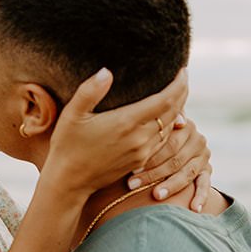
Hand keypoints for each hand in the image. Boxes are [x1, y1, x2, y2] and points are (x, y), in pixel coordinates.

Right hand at [45, 67, 200, 199]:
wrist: (70, 181)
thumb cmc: (68, 145)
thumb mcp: (72, 114)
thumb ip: (90, 91)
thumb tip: (106, 71)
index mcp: (126, 122)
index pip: (165, 100)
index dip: (179, 84)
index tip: (182, 70)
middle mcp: (139, 138)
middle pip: (173, 112)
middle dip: (182, 93)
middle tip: (182, 77)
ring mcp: (142, 152)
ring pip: (171, 127)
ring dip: (178, 110)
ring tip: (177, 94)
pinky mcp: (140, 161)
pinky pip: (163, 141)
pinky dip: (169, 126)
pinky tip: (165, 117)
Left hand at [128, 115, 212, 212]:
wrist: (176, 140)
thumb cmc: (155, 134)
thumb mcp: (157, 124)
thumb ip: (160, 119)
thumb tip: (178, 120)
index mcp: (185, 125)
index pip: (169, 143)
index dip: (150, 156)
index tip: (132, 168)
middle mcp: (197, 139)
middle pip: (175, 159)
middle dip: (152, 173)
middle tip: (132, 184)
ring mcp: (203, 156)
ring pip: (187, 173)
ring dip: (170, 186)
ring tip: (156, 195)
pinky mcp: (207, 170)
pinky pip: (206, 184)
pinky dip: (201, 196)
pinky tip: (194, 208)